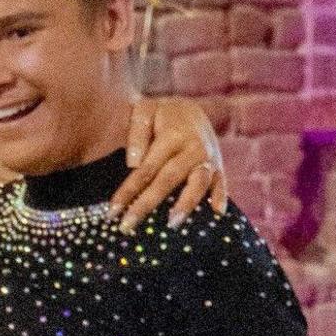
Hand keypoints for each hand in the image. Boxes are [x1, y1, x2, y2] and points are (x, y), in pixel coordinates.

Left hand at [109, 97, 227, 233]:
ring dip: (186, 204)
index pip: (146, 169)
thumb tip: (133, 163)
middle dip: (146, 204)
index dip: (129, 191)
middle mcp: (193, 149)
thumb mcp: (145, 111)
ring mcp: (208, 159)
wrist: (191, 109)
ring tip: (172, 224)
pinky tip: (216, 213)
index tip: (112, 211)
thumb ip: (137, 133)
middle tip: (127, 225)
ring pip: (197, 184)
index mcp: (172, 136)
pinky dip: (221, 197)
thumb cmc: (161, 115)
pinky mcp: (219, 167)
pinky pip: (222, 183)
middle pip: (167, 180)